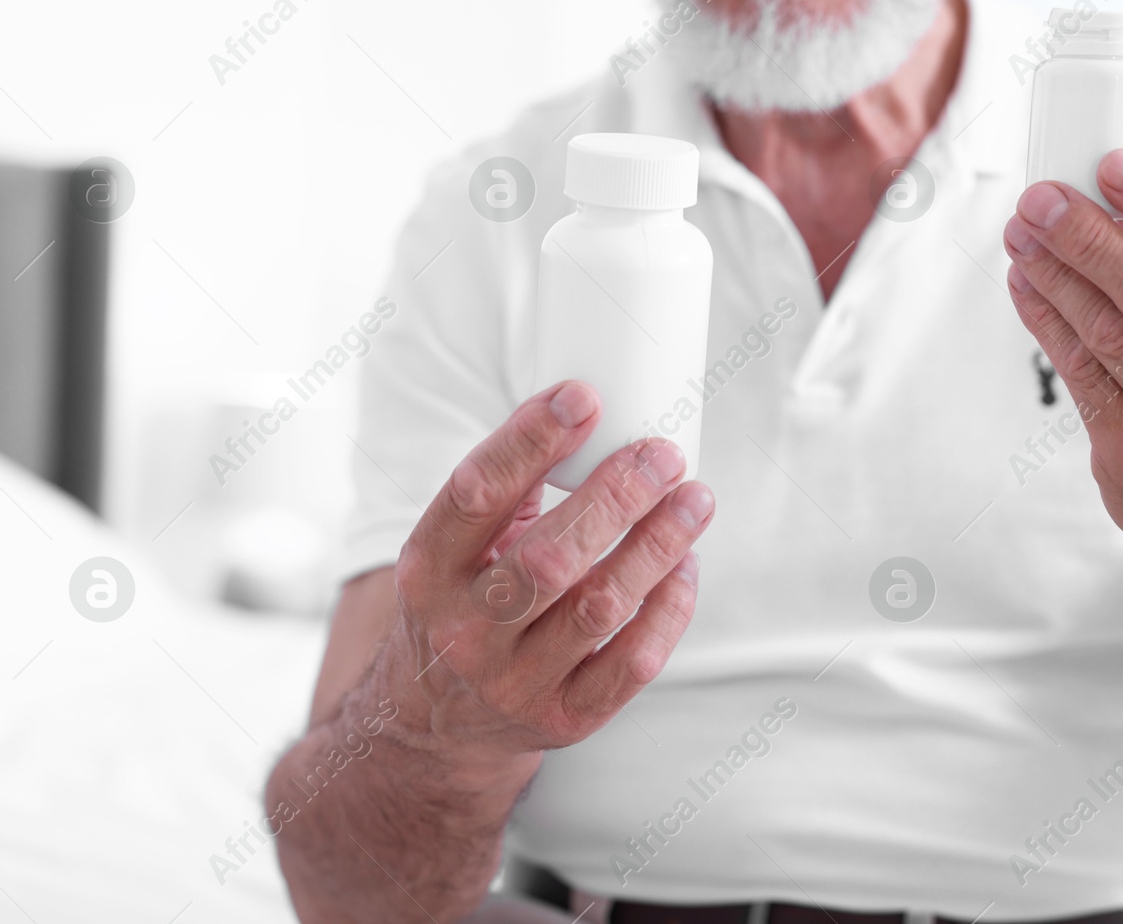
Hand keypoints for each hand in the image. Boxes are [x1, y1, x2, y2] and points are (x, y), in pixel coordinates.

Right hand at [385, 380, 713, 771]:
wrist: (435, 724)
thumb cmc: (462, 605)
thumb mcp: (453, 548)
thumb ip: (506, 488)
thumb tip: (582, 407)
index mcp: (427, 570)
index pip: (475, 494)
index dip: (530, 440)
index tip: (584, 398)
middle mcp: (464, 630)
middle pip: (550, 556)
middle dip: (617, 496)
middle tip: (663, 455)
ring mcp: (514, 682)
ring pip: (600, 607)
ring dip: (658, 545)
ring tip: (695, 499)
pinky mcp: (565, 720)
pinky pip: (633, 661)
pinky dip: (670, 607)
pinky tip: (686, 565)